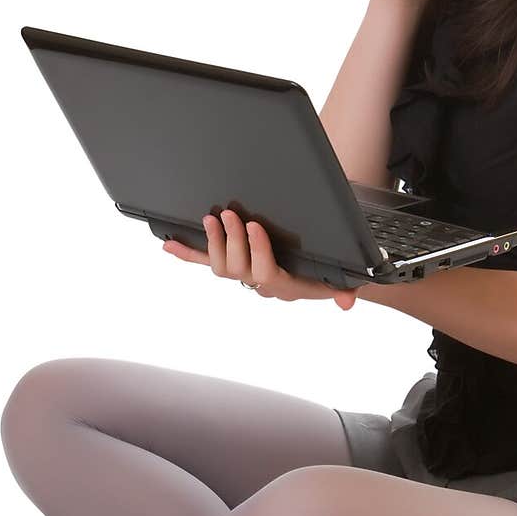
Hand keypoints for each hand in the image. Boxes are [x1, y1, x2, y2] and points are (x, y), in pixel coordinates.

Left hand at [162, 209, 367, 309]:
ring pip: (220, 266)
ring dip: (213, 242)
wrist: (312, 282)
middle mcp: (258, 282)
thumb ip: (345, 291)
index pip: (265, 271)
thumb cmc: (323, 277)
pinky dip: (186, 253)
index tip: (255, 226)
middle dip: (232, 240)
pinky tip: (168, 244)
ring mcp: (242, 273)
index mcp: (281, 284)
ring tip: (211, 218)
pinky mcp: (230, 264)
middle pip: (237, 267)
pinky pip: (205, 262)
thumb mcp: (338, 282)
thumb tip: (348, 301)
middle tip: (230, 214)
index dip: (257, 250)